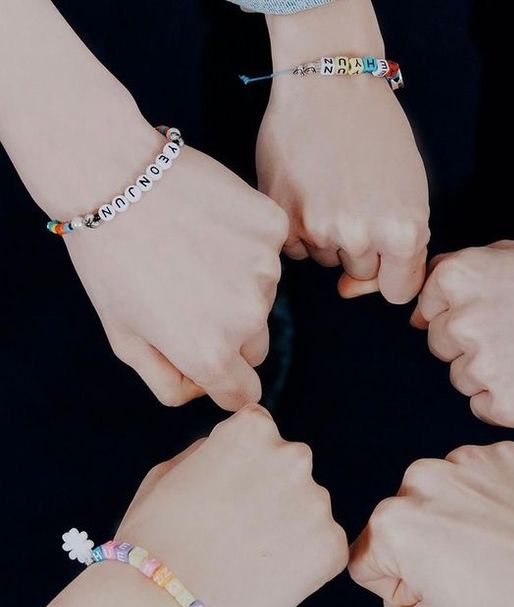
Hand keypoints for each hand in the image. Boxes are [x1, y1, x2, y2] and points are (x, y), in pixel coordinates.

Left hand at [62, 127, 287, 410]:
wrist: (111, 174)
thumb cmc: (109, 259)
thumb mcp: (123, 337)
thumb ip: (166, 381)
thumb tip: (204, 390)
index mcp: (209, 353)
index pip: (245, 393)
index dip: (226, 380)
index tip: (209, 355)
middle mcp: (246, 318)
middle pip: (257, 346)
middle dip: (231, 331)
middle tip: (191, 293)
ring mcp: (266, 271)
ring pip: (265, 295)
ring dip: (239, 282)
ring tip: (194, 249)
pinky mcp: (273, 229)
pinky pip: (271, 249)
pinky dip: (248, 241)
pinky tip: (212, 223)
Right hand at [118, 405, 347, 606]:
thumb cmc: (154, 540)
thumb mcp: (169, 472)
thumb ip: (212, 451)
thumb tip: (236, 451)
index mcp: (254, 429)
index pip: (261, 431)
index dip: (240, 464)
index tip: (225, 490)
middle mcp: (294, 456)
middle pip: (290, 467)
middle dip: (271, 490)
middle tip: (237, 529)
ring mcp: (317, 502)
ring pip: (308, 508)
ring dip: (289, 525)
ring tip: (247, 559)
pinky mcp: (331, 547)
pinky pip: (323, 547)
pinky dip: (303, 562)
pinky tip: (266, 578)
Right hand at [258, 0, 429, 303]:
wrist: (329, 83)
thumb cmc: (379, 134)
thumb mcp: (412, 192)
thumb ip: (399, 249)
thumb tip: (351, 290)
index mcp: (402, 232)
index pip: (398, 292)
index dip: (392, 273)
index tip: (385, 254)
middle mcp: (359, 237)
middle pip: (359, 274)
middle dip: (361, 249)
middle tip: (357, 201)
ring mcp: (317, 228)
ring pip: (326, 259)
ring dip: (329, 236)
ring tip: (332, 188)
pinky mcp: (282, 216)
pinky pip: (295, 247)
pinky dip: (300, 228)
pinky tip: (308, 191)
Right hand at [349, 441, 513, 606]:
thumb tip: (404, 578)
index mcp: (395, 523)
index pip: (367, 558)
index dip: (398, 586)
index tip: (441, 594)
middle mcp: (422, 478)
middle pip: (400, 520)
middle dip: (423, 548)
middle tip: (472, 576)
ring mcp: (466, 460)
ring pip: (437, 495)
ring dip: (454, 519)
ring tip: (497, 552)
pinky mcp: (502, 453)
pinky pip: (474, 479)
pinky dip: (487, 501)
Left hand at [412, 241, 513, 427]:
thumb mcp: (510, 253)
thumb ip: (457, 272)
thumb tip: (418, 311)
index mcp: (458, 279)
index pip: (426, 307)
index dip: (459, 310)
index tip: (494, 310)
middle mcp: (461, 323)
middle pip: (439, 345)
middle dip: (469, 341)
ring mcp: (483, 368)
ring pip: (460, 378)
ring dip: (486, 372)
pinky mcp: (507, 407)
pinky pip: (482, 407)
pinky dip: (504, 400)